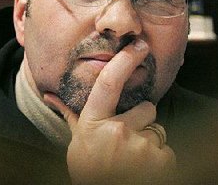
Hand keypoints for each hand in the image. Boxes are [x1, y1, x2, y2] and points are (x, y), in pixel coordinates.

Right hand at [43, 40, 176, 184]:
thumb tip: (48, 94)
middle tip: (129, 139)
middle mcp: (117, 132)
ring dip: (150, 144)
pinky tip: (145, 170)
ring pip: (158, 132)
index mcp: (94, 123)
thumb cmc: (90, 170)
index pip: (109, 83)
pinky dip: (160, 161)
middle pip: (147, 108)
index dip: (125, 61)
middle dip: (144, 121)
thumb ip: (70, 114)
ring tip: (134, 160)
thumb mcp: (77, 141)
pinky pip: (168, 151)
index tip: (139, 47)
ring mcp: (140, 147)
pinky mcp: (161, 161)